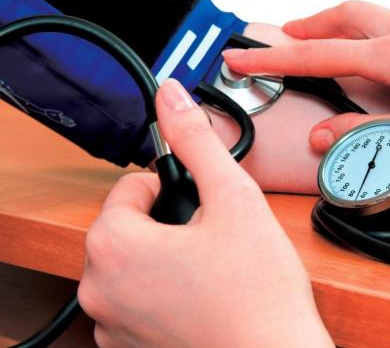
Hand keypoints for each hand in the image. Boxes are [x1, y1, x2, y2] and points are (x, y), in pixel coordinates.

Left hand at [78, 79, 332, 347]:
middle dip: (169, 222)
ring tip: (211, 267)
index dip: (174, 185)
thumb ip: (197, 141)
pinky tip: (202, 296)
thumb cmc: (259, 295)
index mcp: (114, 245)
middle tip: (214, 236)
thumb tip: (172, 96)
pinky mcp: (129, 346)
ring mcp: (112, 323)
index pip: (132, 185)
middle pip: (130, 224)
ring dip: (166, 256)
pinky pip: (138, 298)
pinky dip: (163, 290)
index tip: (203, 201)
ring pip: (135, 262)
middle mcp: (99, 289)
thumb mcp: (232, 199)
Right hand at [224, 1, 389, 158]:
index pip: (318, 56)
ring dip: (338, 25)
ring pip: (371, 16)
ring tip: (323, 40)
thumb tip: (326, 137)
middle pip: (343, 17)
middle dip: (305, 26)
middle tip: (281, 36)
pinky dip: (373, 30)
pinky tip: (382, 50)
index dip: (273, 59)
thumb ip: (373, 135)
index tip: (241, 58)